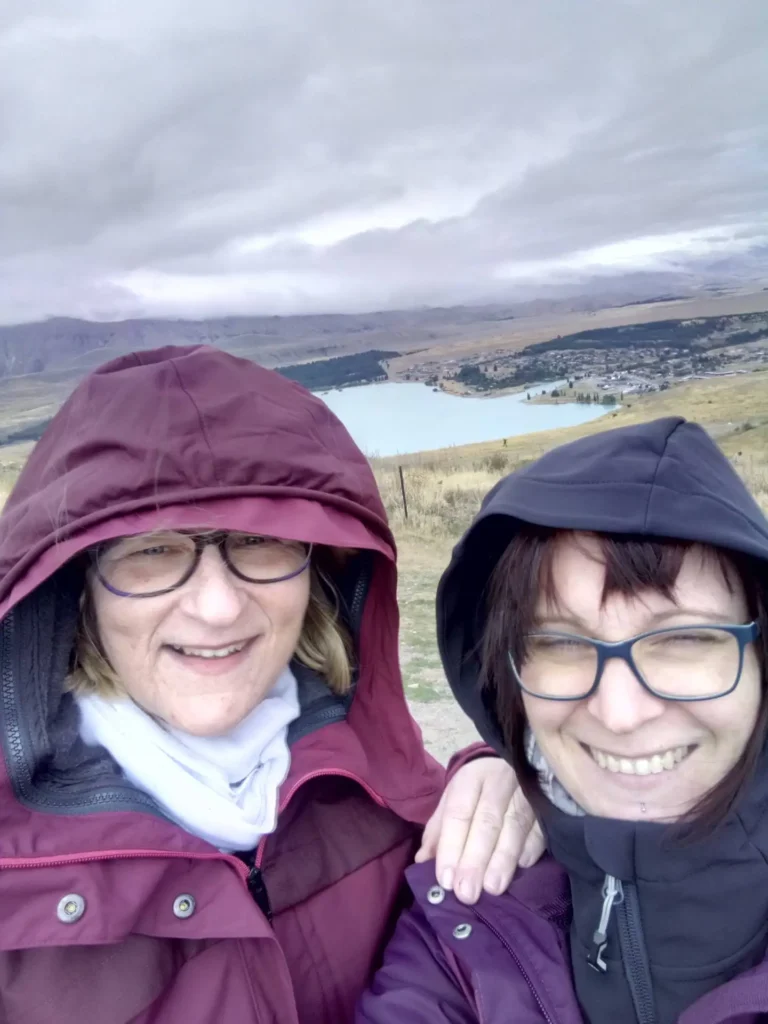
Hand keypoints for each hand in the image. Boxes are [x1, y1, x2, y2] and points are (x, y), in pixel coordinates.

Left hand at [415, 757, 544, 904]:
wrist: (517, 760)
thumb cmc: (479, 789)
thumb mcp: (454, 798)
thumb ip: (439, 829)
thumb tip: (422, 862)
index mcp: (470, 779)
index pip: (458, 813)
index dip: (451, 847)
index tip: (446, 880)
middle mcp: (499, 782)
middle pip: (487, 822)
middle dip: (475, 860)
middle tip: (467, 892)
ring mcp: (526, 791)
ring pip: (515, 826)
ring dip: (503, 859)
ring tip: (493, 888)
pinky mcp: (548, 804)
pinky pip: (540, 828)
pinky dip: (531, 848)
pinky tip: (522, 866)